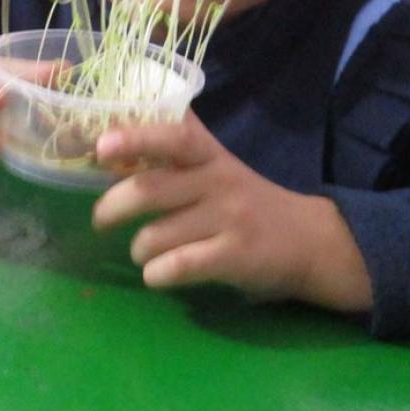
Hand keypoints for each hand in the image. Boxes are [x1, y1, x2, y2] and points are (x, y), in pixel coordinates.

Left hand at [92, 110, 371, 310]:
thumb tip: (111, 139)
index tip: (101, 147)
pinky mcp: (236, 255)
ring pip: (157, 235)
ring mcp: (229, 219)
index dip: (134, 138)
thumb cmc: (245, 201)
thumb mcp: (216, 165)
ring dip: (138, 249)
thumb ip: (174, 153)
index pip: (172, 136)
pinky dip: (157, 274)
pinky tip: (157, 275)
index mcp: (209, 154)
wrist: (309, 241)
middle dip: (112, 207)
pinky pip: (181, 265)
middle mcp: (218, 180)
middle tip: (100, 220)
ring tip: (141, 252)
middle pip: (150, 189)